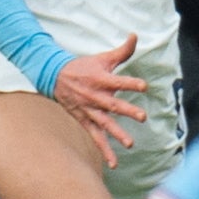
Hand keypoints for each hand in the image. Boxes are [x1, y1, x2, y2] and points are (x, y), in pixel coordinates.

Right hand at [55, 38, 152, 158]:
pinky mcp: (84, 121)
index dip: (131, 82)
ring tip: (130, 144)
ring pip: (104, 124)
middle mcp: (95, 97)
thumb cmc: (83, 67)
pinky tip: (114, 164)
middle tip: (142, 117)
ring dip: (117, 134)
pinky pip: (95, 137)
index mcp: (101, 80)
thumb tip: (136, 35)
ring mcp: (89, 111)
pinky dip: (104, 151)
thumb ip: (122, 51)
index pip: (118, 81)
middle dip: (127, 111)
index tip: (144, 85)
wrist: (54, 78)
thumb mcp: (102, 58)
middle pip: (113, 105)